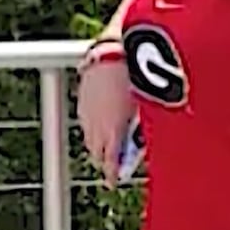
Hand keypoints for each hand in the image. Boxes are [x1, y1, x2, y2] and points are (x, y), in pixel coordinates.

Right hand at [77, 58, 133, 188]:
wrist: (121, 49)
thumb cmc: (140, 82)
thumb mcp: (146, 109)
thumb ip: (144, 130)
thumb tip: (145, 143)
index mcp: (112, 132)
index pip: (107, 162)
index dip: (110, 173)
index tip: (112, 180)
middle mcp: (94, 124)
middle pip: (94, 148)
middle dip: (102, 156)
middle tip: (110, 161)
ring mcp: (86, 108)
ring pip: (87, 132)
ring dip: (94, 139)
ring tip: (103, 141)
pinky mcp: (83, 92)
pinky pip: (84, 115)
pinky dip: (91, 121)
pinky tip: (97, 119)